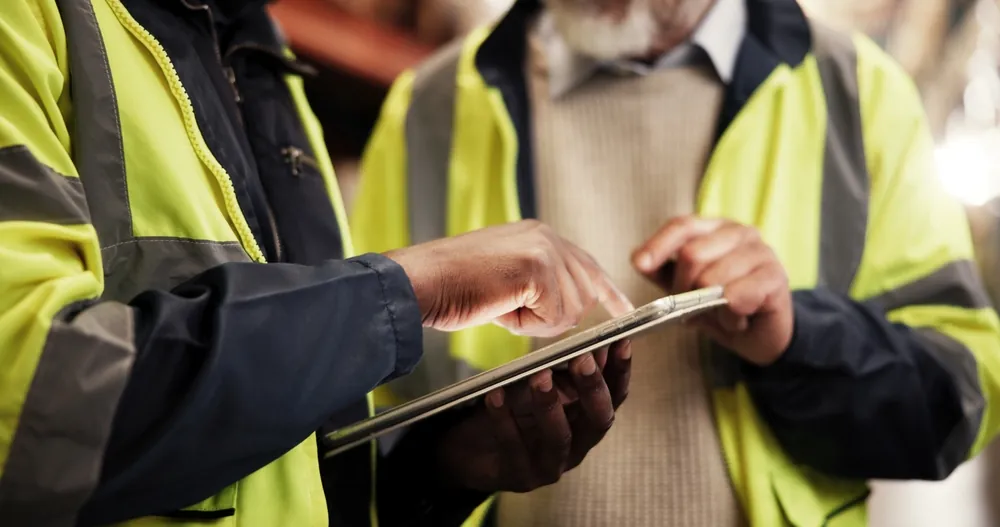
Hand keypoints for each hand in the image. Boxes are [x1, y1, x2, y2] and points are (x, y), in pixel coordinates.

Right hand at [387, 220, 633, 337]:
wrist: (420, 282)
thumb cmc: (451, 287)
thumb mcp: (505, 279)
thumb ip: (538, 284)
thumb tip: (570, 309)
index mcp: (538, 234)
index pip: (586, 264)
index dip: (607, 291)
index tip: (624, 310)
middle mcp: (546, 236)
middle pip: (583, 296)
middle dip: (552, 316)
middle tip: (510, 308)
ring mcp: (544, 249)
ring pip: (569, 311)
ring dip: (535, 322)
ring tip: (499, 304)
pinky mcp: (538, 267)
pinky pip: (554, 318)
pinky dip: (526, 325)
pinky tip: (501, 306)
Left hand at [434, 341, 631, 492]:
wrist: (476, 454)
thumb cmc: (515, 413)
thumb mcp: (543, 389)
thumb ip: (567, 373)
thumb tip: (591, 343)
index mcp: (588, 423)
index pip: (615, 398)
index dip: (621, 371)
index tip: (620, 341)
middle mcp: (578, 447)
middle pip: (598, 421)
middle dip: (593, 388)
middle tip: (582, 359)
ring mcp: (551, 465)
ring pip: (559, 437)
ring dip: (550, 404)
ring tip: (539, 375)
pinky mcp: (521, 476)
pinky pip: (514, 446)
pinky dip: (504, 419)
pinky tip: (494, 394)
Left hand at [631, 216, 792, 364]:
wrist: (759, 335)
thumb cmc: (721, 306)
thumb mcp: (684, 287)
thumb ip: (662, 271)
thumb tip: (639, 260)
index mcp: (714, 228)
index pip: (682, 226)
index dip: (658, 245)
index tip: (640, 264)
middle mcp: (739, 232)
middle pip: (692, 254)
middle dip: (684, 290)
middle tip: (694, 308)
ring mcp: (761, 251)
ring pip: (712, 279)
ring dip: (710, 309)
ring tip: (721, 315)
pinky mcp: (776, 276)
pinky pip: (736, 297)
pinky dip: (729, 318)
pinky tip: (737, 320)